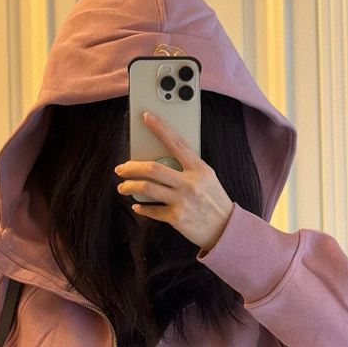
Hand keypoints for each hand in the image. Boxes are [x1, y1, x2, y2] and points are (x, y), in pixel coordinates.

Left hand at [114, 111, 233, 252]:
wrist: (226, 229)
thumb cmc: (214, 201)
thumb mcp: (207, 179)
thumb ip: (188, 169)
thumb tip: (160, 162)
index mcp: (199, 169)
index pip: (177, 143)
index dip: (160, 128)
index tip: (146, 117)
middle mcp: (190, 183)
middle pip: (153, 169)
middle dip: (131, 168)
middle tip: (121, 169)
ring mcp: (182, 201)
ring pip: (147, 189)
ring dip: (130, 187)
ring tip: (123, 187)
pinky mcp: (176, 218)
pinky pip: (152, 210)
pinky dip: (142, 208)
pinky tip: (137, 206)